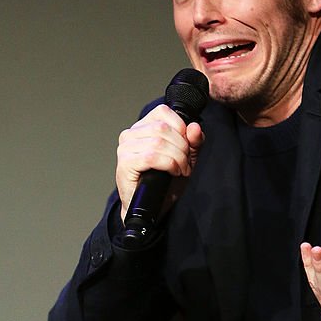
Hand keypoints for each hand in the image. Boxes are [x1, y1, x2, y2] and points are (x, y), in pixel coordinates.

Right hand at [116, 104, 204, 219]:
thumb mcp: (186, 159)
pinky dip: (168, 164)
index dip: (181, 127)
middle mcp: (130, 134)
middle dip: (181, 147)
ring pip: (158, 142)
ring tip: (180, 170)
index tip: (186, 146)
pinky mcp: (125, 163)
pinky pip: (151, 157)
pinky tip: (172, 172)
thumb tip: (195, 127)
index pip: (163, 112)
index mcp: (143, 127)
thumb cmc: (165, 183)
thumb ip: (193, 142)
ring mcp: (125, 148)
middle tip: (185, 164)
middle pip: (163, 128)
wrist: (152, 208)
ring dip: (177, 158)